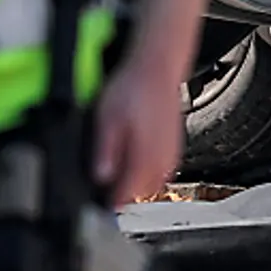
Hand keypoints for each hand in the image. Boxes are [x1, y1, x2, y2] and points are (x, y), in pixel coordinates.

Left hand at [92, 55, 185, 204]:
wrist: (157, 67)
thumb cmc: (133, 89)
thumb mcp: (107, 119)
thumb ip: (105, 152)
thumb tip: (100, 178)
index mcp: (145, 157)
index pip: (126, 197)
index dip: (108, 203)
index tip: (96, 203)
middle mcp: (162, 160)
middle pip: (139, 195)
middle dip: (122, 195)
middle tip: (104, 188)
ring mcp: (171, 153)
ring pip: (152, 185)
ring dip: (136, 185)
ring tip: (119, 176)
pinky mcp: (174, 146)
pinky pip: (162, 171)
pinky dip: (148, 173)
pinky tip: (137, 162)